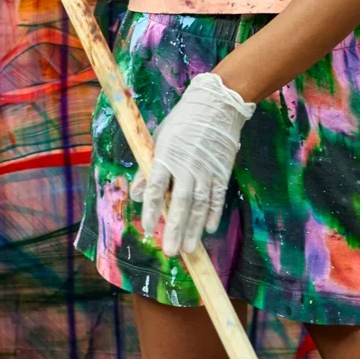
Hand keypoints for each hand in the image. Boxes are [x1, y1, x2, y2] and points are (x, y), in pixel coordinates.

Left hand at [131, 72, 254, 255]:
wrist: (215, 107)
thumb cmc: (181, 123)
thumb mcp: (158, 140)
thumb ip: (148, 169)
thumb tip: (137, 195)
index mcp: (167, 156)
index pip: (157, 188)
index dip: (152, 210)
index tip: (148, 228)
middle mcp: (187, 166)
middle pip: (181, 203)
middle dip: (175, 229)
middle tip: (171, 251)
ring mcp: (207, 170)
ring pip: (200, 205)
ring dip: (194, 228)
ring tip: (189, 249)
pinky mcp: (222, 171)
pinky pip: (218, 197)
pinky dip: (214, 213)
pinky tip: (210, 229)